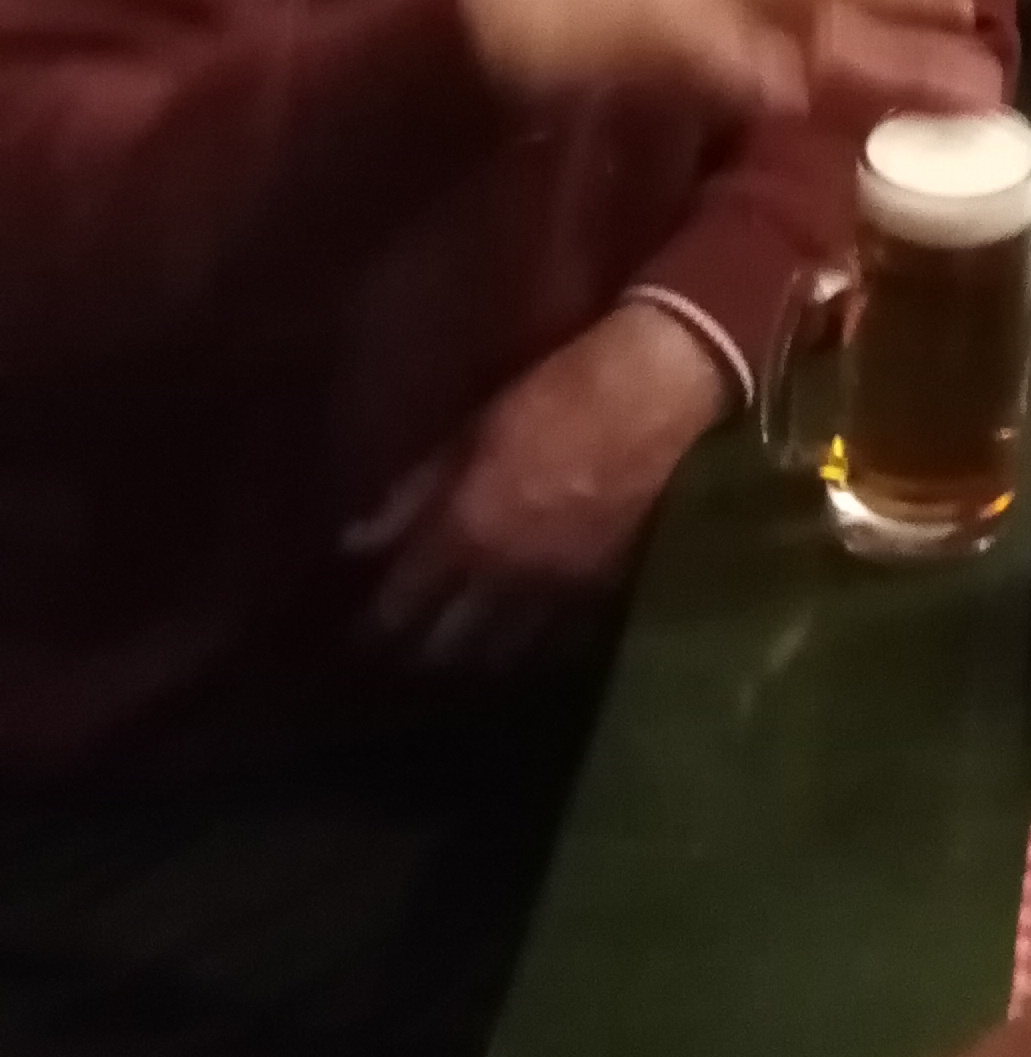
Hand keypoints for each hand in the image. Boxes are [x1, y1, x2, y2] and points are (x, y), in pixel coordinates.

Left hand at [354, 300, 731, 664]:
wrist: (651, 396)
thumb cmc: (552, 396)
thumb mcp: (470, 432)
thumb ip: (411, 493)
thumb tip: (356, 542)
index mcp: (465, 533)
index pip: (400, 607)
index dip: (372, 626)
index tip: (353, 631)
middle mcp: (506, 578)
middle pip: (444, 647)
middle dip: (414, 653)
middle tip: (394, 652)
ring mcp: (557, 593)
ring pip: (499, 657)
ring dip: (467, 660)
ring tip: (449, 657)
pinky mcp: (599, 593)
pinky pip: (551, 644)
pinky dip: (525, 651)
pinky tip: (512, 644)